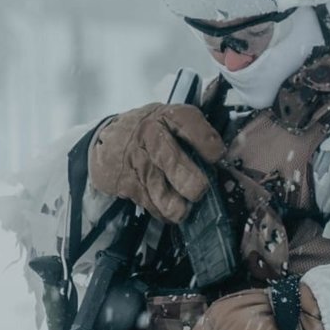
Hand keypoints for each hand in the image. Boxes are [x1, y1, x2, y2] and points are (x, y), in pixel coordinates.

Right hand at [88, 103, 223, 223]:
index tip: (216, 156)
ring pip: (162, 192)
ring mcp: (138, 162)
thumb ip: (194, 134)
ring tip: (184, 208)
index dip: (206, 143)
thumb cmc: (149, 131)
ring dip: (177, 206)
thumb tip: (223, 161)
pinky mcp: (128, 185)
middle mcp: (151, 137)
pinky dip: (164, 212)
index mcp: (167, 117)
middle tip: (200, 190)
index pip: (189, 124)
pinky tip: (169, 209)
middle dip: (192, 182)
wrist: (106, 140)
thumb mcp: (168, 119)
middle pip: (174, 163)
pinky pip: (152, 205)